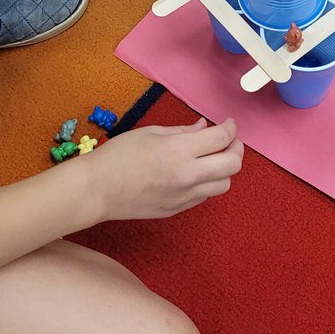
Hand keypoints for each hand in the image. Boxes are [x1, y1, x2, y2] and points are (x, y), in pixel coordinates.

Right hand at [84, 118, 242, 220]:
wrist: (97, 189)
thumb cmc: (118, 155)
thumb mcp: (150, 132)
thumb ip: (183, 131)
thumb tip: (204, 128)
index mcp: (179, 151)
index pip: (221, 138)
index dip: (230, 128)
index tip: (228, 123)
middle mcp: (187, 175)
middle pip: (232, 165)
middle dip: (236, 149)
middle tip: (229, 141)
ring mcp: (184, 196)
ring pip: (224, 184)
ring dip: (224, 169)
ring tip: (213, 159)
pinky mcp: (177, 210)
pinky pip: (204, 196)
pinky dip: (207, 183)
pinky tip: (195, 173)